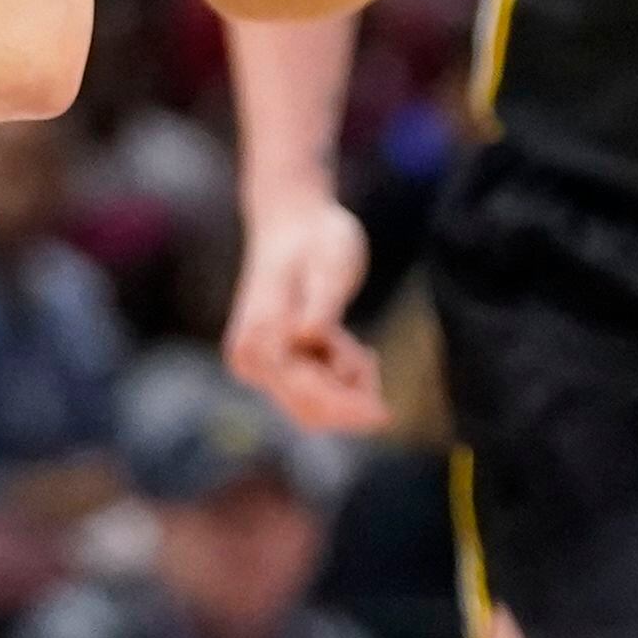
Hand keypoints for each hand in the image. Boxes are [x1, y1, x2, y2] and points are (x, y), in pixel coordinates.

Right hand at [225, 189, 388, 430]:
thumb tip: (307, 335)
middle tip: (369, 354)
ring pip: (312, 407)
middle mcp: (249, 357)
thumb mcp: (332, 262)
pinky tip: (342, 344)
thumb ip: (322, 303)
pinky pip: (310, 395)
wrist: (291, 222)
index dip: (349, 407)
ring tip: (355, 342)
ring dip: (346, 387)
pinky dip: (336, 380)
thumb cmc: (317, 238)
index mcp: (260, 335)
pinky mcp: (267, 367)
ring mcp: (254, 365)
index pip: (307, 393)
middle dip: (351, 395)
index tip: (387, 414)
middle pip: (309, 410)